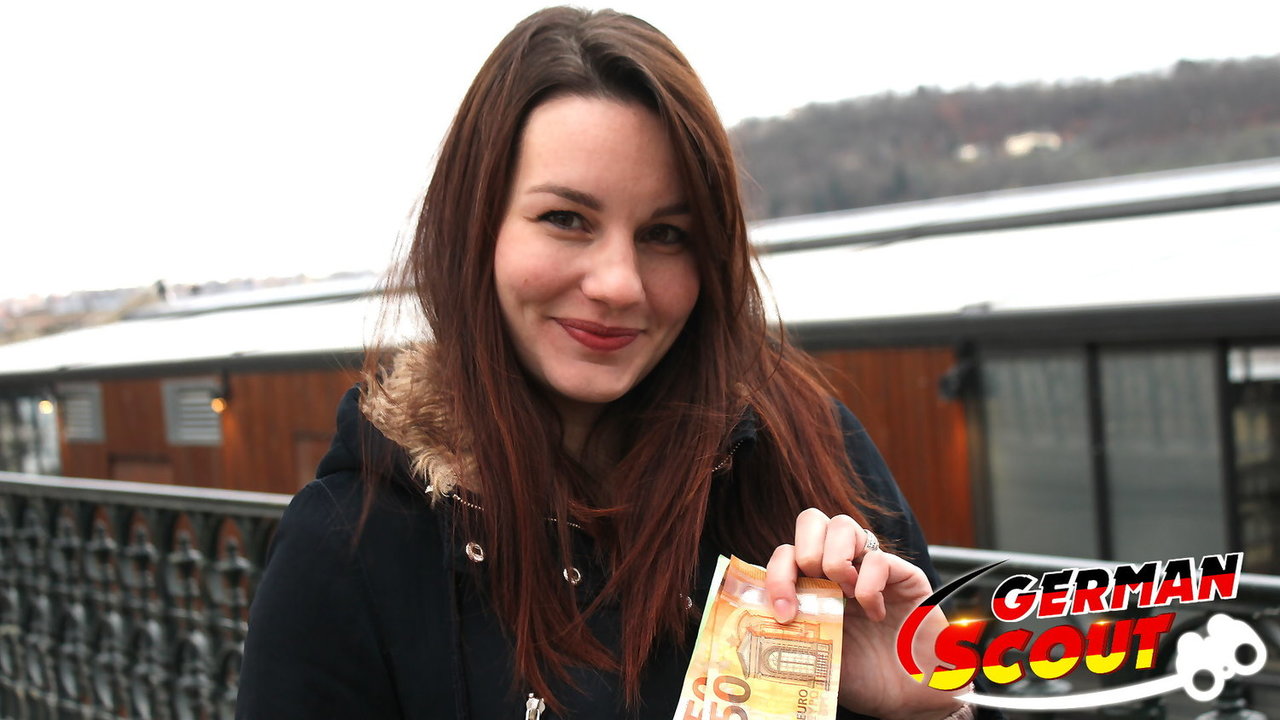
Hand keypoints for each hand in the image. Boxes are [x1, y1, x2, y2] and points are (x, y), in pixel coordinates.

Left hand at [765, 508, 963, 719]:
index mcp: (813, 582)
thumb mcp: (814, 655)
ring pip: (842, 525)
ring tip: (844, 596)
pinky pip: (878, 558)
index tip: (784, 613)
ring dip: (835, 561)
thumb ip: (790, 632)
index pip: (785, 552)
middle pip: (811, 520)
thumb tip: (755, 621)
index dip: (777, 575)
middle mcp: (840, 567)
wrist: (906, 695)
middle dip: (806, 554)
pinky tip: (876, 615)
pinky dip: (869, 588)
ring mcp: (870, 566)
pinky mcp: (903, 573)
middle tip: (817, 593)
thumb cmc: (862, 675)